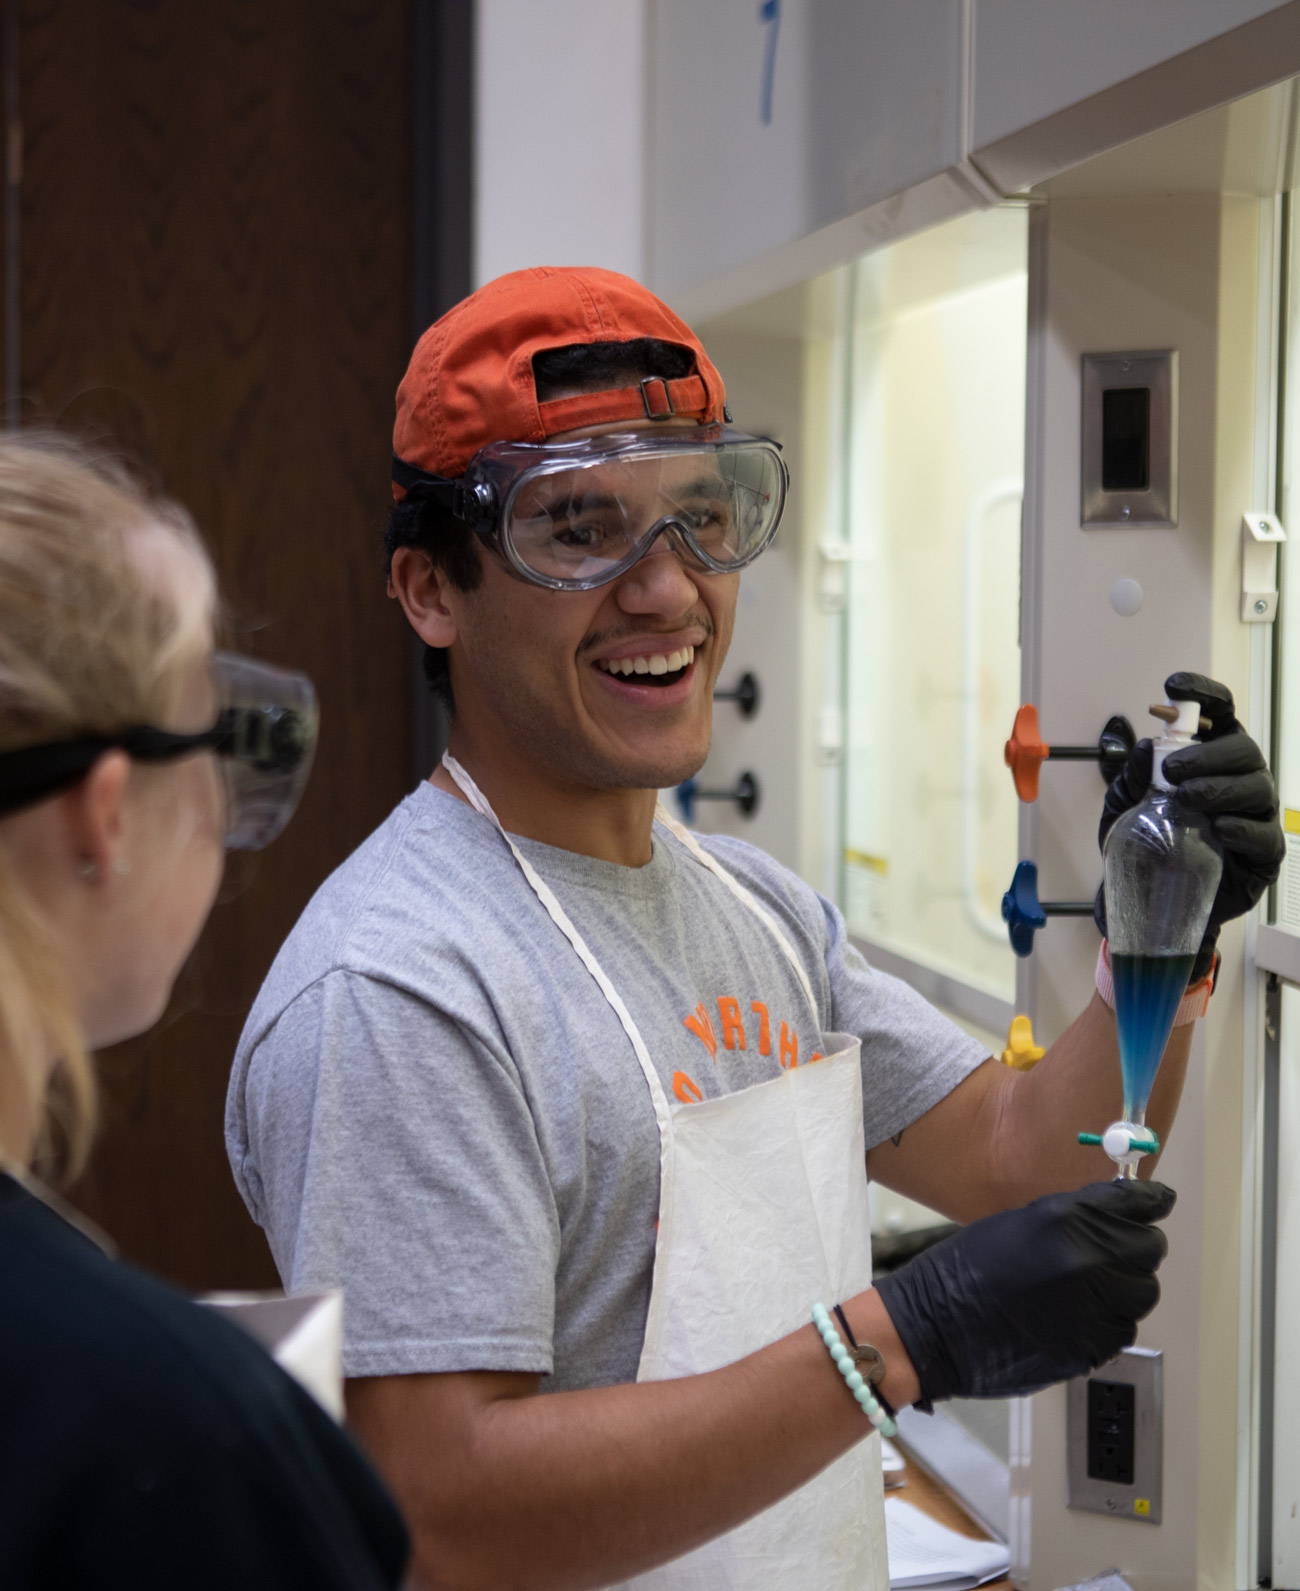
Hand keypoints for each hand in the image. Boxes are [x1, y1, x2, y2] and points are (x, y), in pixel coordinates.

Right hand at [874, 1180, 1173, 1402]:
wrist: (932, 1329)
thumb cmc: (962, 1273)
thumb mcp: (1016, 1222)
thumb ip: (1071, 1217)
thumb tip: (1113, 1215)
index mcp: (1065, 1220)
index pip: (1137, 1205)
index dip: (1150, 1202)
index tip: (1158, 1202)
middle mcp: (1086, 1262)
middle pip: (1149, 1250)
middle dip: (1137, 1246)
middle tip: (1116, 1248)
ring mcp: (1092, 1309)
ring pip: (1143, 1293)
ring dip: (1126, 1285)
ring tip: (1092, 1285)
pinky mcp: (1090, 1349)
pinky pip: (1123, 1328)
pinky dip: (1111, 1320)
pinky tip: (1080, 1313)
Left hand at [1095, 672, 1283, 979]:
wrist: (1148, 902)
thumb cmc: (1143, 846)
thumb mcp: (1125, 807)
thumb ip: (1132, 778)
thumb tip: (1143, 748)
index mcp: (1210, 760)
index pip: (1218, 717)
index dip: (1204, 695)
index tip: (1175, 685)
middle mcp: (1239, 781)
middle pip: (1244, 750)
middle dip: (1209, 753)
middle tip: (1172, 770)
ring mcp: (1255, 817)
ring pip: (1257, 787)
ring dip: (1221, 787)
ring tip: (1187, 797)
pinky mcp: (1262, 856)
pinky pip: (1265, 836)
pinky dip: (1242, 828)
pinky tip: (1218, 828)